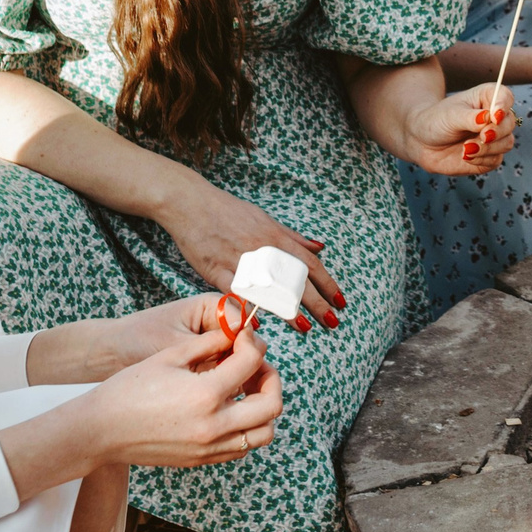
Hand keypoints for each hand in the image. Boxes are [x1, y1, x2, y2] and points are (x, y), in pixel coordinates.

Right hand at [79, 327, 282, 469]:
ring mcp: (209, 448)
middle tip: (255, 364)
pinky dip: (248, 427)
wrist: (100, 430)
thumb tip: (236, 334)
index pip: (252, 363)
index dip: (253, 343)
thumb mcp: (169, 356)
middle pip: (272, 404)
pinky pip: (242, 447)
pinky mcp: (202, 460)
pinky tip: (231, 408)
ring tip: (247, 389)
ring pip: (264, 433)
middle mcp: (213, 426)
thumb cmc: (128, 389)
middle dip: (270, 377)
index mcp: (205, 394)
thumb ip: (209, 343)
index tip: (243, 337)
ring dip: (264, 407)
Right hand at [153, 182, 344, 328]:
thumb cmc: (229, 212)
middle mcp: (263, 250)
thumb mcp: (265, 219)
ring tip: (305, 327)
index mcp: (276, 237)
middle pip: (295, 279)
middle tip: (332, 321)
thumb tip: (319, 247)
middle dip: (316, 302)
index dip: (327, 283)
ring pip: (269, 288)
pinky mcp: (217, 270)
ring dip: (288, 309)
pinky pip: (236, 292)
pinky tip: (259, 323)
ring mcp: (240, 261)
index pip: (309, 264)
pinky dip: (248, 307)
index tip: (340, 301)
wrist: (192, 204)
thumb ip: (292, 237)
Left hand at [398, 83, 513, 176]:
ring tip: (466, 148)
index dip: (503, 105)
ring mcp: (494, 138)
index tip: (494, 116)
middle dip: (497, 131)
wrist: (422, 142)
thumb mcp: (451, 115)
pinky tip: (465, 156)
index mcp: (487, 98)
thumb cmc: (436, 121)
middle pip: (510, 122)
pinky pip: (496, 160)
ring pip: (507, 143)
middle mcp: (494, 117)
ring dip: (488, 148)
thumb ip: (470, 117)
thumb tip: (489, 118)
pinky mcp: (489, 156)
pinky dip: (482, 160)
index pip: (505, 96)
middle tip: (482, 136)